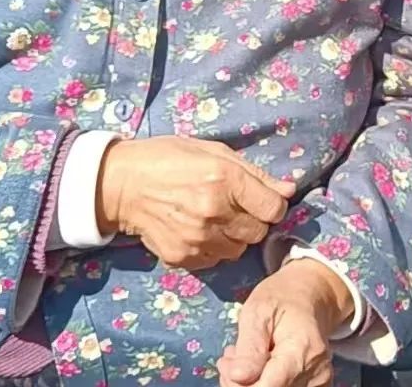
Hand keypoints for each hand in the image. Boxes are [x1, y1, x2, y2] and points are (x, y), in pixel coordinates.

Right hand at [96, 136, 295, 269]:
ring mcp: (197, 238)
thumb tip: (289, 190)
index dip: (273, 204)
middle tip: (236, 207)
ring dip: (234, 236)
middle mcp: (214, 212)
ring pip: (238, 249)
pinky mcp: (181, 257)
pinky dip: (213, 248)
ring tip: (216, 218)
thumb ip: (255, 173)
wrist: (122, 184)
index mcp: (226, 179)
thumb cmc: (170, 159)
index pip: (274, 208)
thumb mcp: (215, 151)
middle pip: (259, 232)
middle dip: (254, 220)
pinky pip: (214, 260)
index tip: (263, 200)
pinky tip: (199, 230)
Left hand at [218, 258, 354, 386]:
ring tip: (246, 358)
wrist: (310, 296)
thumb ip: (250, 346)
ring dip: (251, 384)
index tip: (227, 362)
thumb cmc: (282, 297)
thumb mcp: (258, 310)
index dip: (239, 384)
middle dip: (241, 382)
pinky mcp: (317, 386)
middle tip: (231, 357)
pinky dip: (265, 384)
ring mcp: (319, 381)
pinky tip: (259, 367)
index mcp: (303, 349)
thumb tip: (238, 377)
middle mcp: (316, 371)